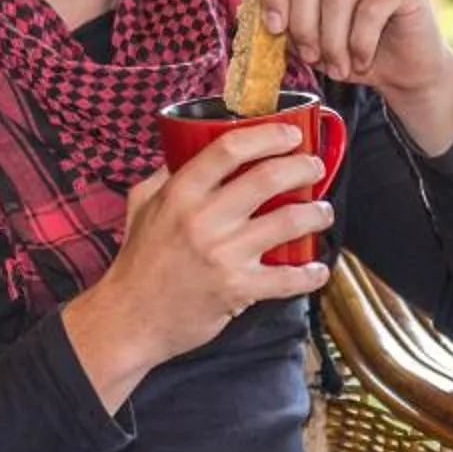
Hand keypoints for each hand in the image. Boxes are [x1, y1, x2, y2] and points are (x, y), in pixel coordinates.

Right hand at [60, 123, 331, 409]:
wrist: (130, 318)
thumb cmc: (138, 261)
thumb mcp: (141, 205)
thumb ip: (166, 176)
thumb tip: (189, 149)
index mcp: (180, 193)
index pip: (229, 148)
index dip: (268, 135)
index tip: (290, 134)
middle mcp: (203, 219)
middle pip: (268, 177)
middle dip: (303, 167)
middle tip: (314, 168)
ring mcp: (223, 254)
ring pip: (288, 221)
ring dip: (316, 214)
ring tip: (322, 212)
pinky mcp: (238, 289)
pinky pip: (288, 279)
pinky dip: (311, 273)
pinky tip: (319, 269)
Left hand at [258, 0, 452, 149]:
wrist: (401, 68)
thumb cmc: (349, 48)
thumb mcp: (307, 35)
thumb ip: (283, 21)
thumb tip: (260, 18)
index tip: (274, 29)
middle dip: (303, 25)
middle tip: (311, 58)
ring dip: (332, 42)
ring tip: (338, 66)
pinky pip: (370, 10)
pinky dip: (359, 44)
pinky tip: (361, 60)